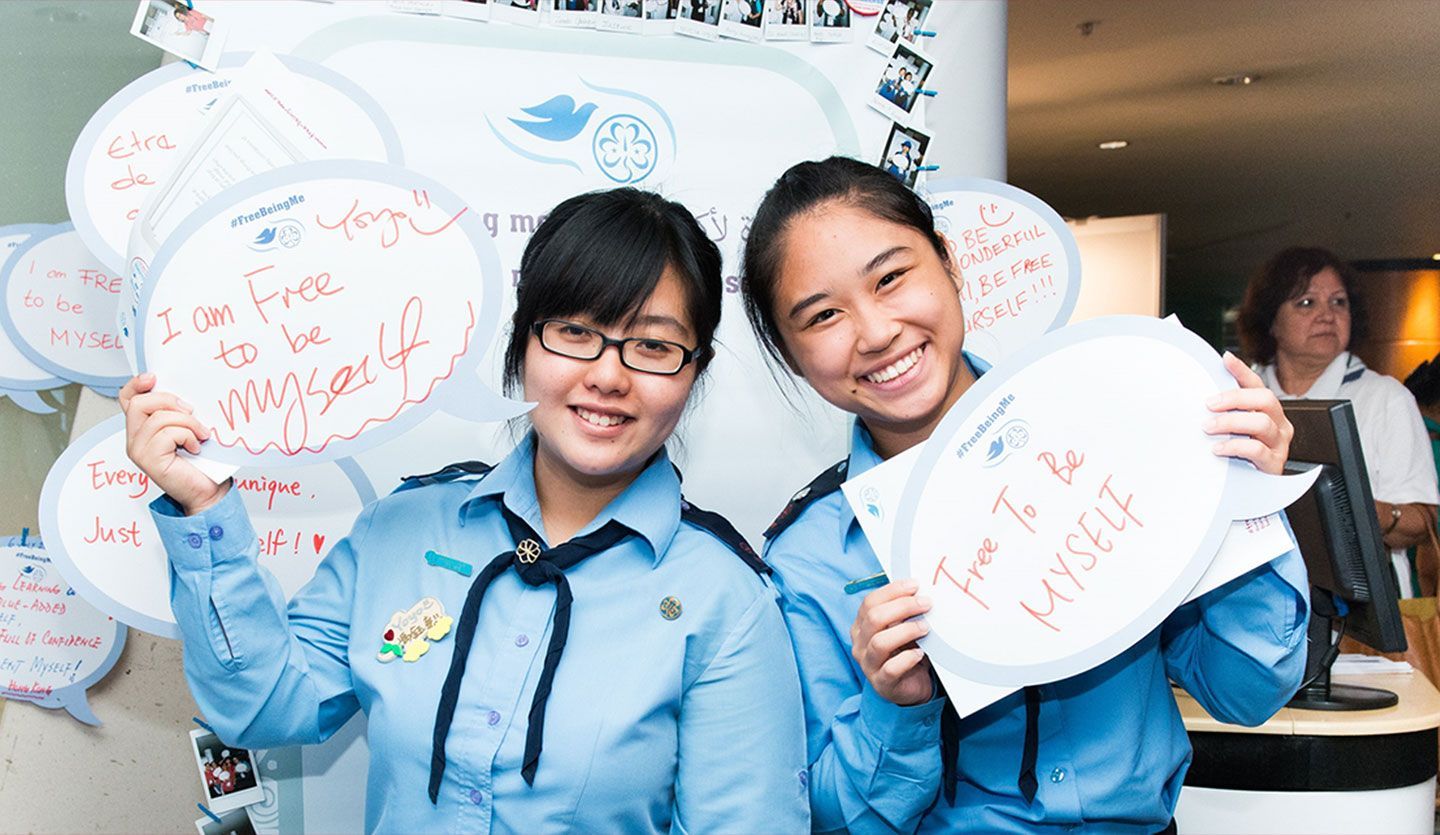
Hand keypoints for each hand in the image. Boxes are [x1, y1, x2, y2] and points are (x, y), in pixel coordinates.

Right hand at [119, 373, 228, 514]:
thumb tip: (183, 394)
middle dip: (169, 401)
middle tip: (192, 412)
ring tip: (200, 434)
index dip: (136, 384)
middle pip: (140, 403)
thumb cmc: (201, 462)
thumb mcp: (188, 428)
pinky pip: (167, 434)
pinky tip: (195, 447)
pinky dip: (188, 436)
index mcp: (142, 428)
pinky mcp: (148, 460)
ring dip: (187, 422)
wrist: (209, 491)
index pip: (127, 398)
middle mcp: (135, 439)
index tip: (154, 378)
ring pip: (158, 418)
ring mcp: (138, 450)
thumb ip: (177, 412)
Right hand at [850, 580, 933, 706]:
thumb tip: (919, 591)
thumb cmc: (906, 651)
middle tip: (926, 604)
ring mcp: (868, 664)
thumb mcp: (901, 628)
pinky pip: (891, 669)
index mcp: (861, 625)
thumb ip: (903, 612)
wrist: (911, 686)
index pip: (870, 602)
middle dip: (903, 606)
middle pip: (874, 618)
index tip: (915, 586)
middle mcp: (860, 643)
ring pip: (880, 642)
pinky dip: (907, 658)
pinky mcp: (881, 683)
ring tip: (925, 628)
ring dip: (906, 631)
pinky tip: (920, 653)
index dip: (892, 591)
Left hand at [1204, 352, 1293, 474]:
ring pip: (1261, 424)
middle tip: (1210, 404)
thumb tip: (1201, 394)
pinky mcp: (1274, 464)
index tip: (1225, 359)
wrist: (1251, 491)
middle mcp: (1278, 425)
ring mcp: (1278, 444)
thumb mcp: (1232, 430)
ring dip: (1231, 422)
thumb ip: (1224, 412)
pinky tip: (1218, 448)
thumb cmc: (1240, 456)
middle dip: (1235, 398)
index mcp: (1268, 412)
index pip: (1257, 385)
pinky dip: (1235, 446)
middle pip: (1265, 399)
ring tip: (1210, 427)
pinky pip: (1257, 450)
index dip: (1242, 371)